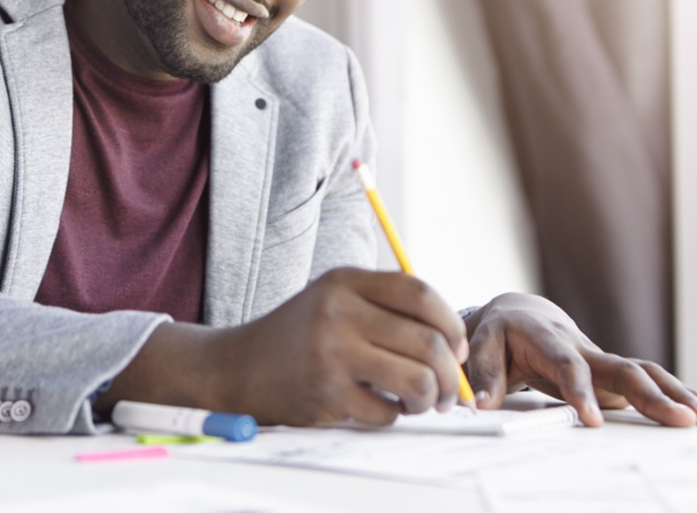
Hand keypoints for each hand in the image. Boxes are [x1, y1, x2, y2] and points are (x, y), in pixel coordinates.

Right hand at [98, 268, 469, 426]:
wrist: (239, 366)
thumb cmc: (300, 334)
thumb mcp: (335, 299)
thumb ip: (387, 306)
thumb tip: (454, 343)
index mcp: (344, 282)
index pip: (419, 293)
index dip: (450, 322)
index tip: (457, 346)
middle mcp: (337, 313)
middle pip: (427, 341)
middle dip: (450, 372)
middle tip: (448, 388)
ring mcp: (331, 354)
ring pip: (416, 380)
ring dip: (428, 397)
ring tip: (419, 400)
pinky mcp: (326, 394)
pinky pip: (387, 411)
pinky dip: (392, 415)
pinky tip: (378, 406)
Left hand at [463, 292, 696, 426]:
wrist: (520, 313)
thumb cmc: (500, 332)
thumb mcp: (481, 346)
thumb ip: (484, 375)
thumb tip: (481, 406)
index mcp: (547, 340)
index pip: (568, 367)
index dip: (581, 393)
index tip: (594, 422)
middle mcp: (582, 346)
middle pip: (621, 369)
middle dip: (653, 396)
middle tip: (682, 421)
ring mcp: (601, 358)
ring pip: (643, 372)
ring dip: (676, 394)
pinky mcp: (611, 370)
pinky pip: (648, 381)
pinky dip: (677, 393)